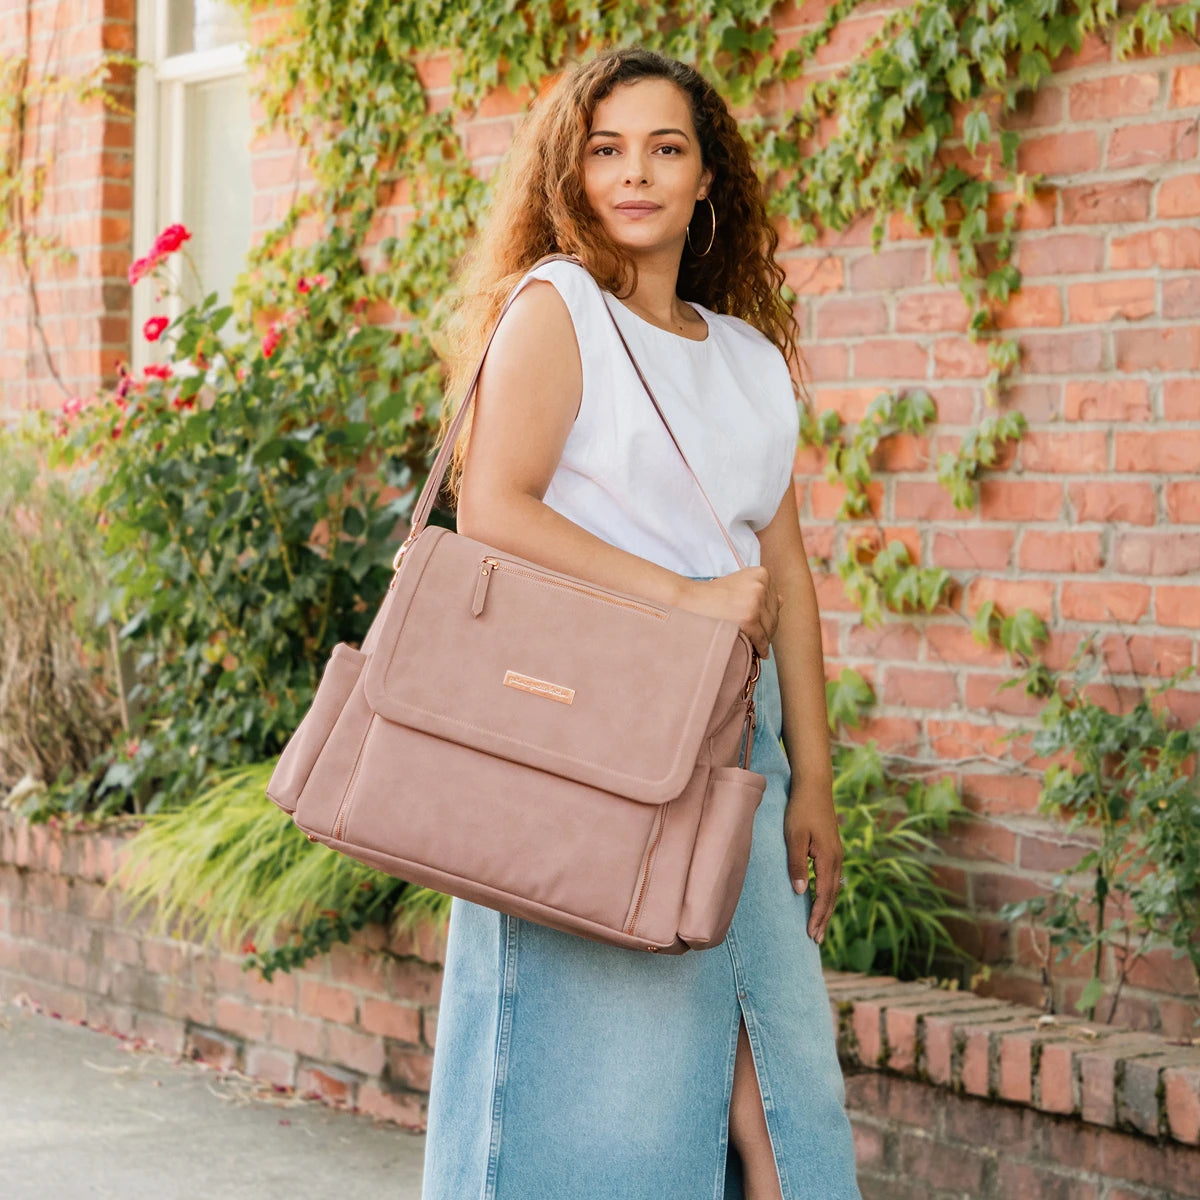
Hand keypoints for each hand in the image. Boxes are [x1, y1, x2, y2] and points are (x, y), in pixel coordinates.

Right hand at [675, 566, 779, 657]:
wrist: (690, 601)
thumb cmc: (712, 595)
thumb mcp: (739, 583)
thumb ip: (760, 590)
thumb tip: (783, 600)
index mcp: (761, 574)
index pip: (774, 600)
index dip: (767, 615)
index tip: (759, 624)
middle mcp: (761, 585)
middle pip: (774, 614)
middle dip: (767, 628)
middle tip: (760, 639)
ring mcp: (756, 602)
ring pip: (769, 628)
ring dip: (764, 639)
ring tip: (758, 646)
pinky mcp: (750, 618)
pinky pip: (761, 638)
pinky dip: (761, 647)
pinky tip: (760, 652)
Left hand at [784, 781, 843, 944]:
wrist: (814, 787)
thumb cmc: (800, 810)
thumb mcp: (794, 837)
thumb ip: (797, 865)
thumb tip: (800, 892)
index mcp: (828, 859)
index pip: (824, 895)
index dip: (817, 916)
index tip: (811, 935)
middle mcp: (837, 859)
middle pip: (832, 896)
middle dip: (823, 918)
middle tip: (815, 940)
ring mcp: (836, 854)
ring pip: (834, 888)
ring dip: (826, 908)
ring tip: (819, 926)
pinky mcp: (832, 849)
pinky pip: (832, 879)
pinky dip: (827, 894)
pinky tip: (822, 899)